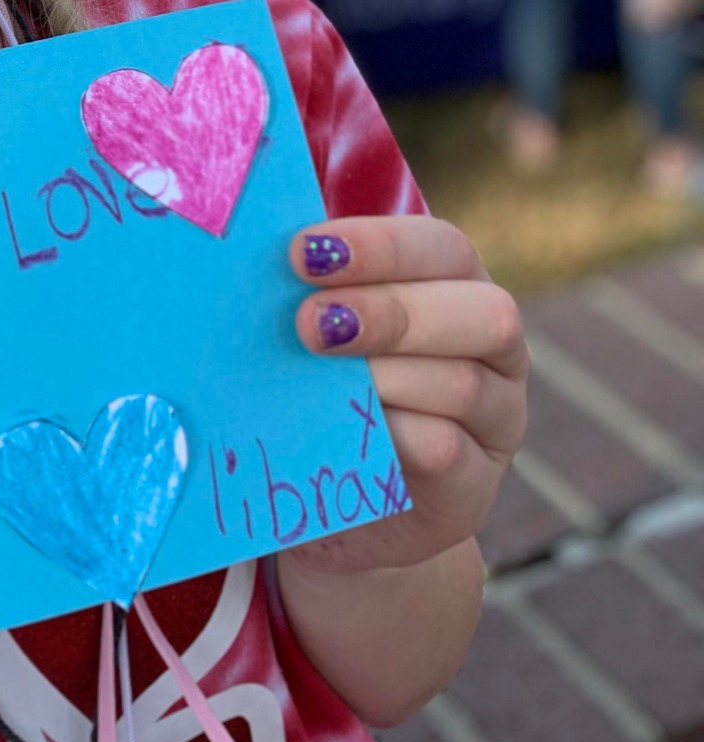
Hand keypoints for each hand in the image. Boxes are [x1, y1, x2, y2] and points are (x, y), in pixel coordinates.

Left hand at [287, 216, 526, 572]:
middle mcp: (493, 350)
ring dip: (387, 375)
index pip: (442, 249)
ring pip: (466, 385)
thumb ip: (304, 291)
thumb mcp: (316, 331)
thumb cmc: (323, 386)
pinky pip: (450, 455)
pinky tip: (349, 430)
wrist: (337, 496)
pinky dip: (397, 437)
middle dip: (391, 312)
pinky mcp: (474, 488)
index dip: (381, 246)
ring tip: (319, 377)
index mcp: (457, 286)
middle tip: (308, 323)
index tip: (303, 253)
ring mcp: (496, 421)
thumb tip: (246, 253)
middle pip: (482, 313)